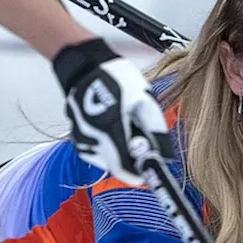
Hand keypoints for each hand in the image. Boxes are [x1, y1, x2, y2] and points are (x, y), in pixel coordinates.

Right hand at [53, 38, 171, 185]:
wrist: (86, 66)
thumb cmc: (115, 79)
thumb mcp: (144, 100)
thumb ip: (155, 130)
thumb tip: (165, 156)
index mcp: (109, 126)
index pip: (124, 166)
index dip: (139, 175)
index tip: (150, 175)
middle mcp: (91, 136)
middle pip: (116, 165)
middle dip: (131, 160)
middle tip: (140, 142)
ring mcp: (81, 139)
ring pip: (106, 161)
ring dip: (119, 153)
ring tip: (123, 128)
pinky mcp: (77, 139)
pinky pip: (96, 153)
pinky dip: (107, 148)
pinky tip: (111, 129)